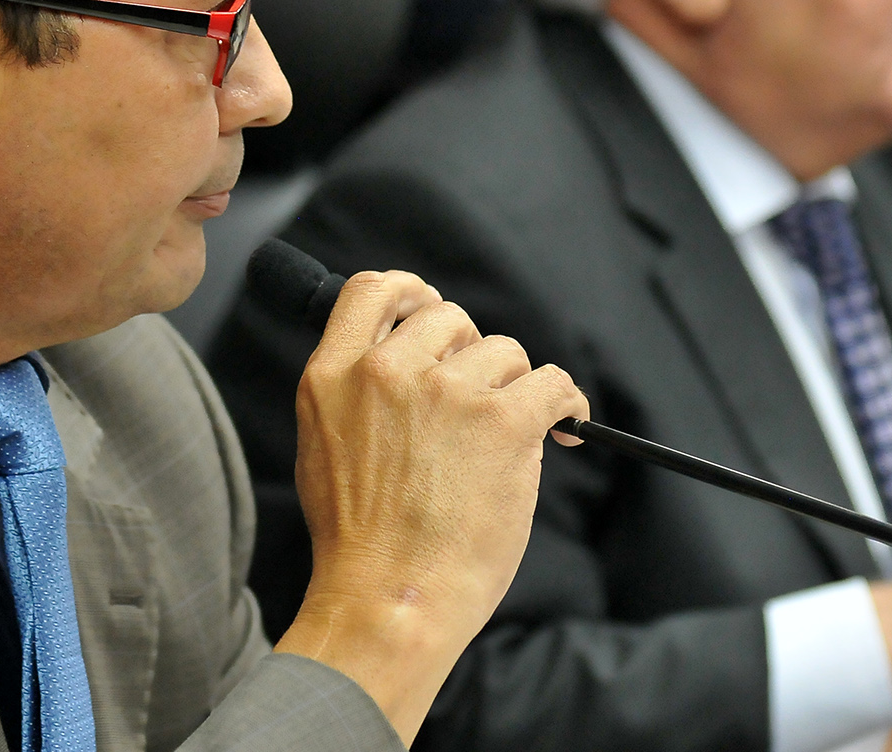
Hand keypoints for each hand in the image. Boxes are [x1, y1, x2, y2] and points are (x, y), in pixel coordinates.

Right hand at [272, 270, 588, 743]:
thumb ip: (358, 393)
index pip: (373, 291)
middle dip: (471, 354)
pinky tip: (564, 427)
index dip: (411, 293)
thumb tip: (411, 362)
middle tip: (477, 403)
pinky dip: (566, 403)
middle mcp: (386, 370)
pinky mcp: (502, 421)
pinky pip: (552, 383)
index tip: (431, 309)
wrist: (389, 601)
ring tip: (504, 442)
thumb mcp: (324, 448)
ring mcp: (446, 391)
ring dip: (513, 389)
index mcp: (333, 375)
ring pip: (505, 352)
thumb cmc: (361, 545)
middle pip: (451, 318)